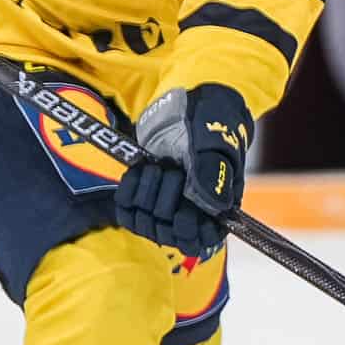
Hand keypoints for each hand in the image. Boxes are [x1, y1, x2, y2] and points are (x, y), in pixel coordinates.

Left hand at [114, 84, 252, 256]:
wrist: (185, 104)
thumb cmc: (209, 121)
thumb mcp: (213, 143)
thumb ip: (212, 173)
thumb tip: (214, 207)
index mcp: (219, 206)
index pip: (202, 240)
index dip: (189, 230)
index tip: (185, 211)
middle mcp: (192, 212)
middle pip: (170, 233)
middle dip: (167, 202)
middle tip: (174, 173)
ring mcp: (165, 206)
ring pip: (146, 225)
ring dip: (147, 194)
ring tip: (158, 168)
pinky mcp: (141, 197)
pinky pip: (126, 211)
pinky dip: (128, 190)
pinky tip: (139, 170)